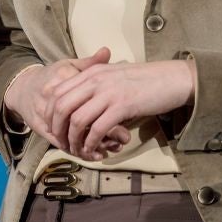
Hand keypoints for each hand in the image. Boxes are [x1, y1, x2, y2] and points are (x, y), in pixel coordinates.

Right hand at [3, 47, 129, 153]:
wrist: (22, 88)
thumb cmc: (51, 76)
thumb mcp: (69, 65)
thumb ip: (90, 63)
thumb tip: (107, 51)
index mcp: (64, 78)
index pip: (92, 98)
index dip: (111, 112)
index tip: (127, 117)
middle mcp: (54, 97)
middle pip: (84, 120)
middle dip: (106, 134)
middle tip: (123, 140)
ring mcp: (46, 114)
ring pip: (73, 135)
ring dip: (93, 145)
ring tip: (110, 149)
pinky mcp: (41, 127)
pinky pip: (61, 142)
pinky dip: (78, 151)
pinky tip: (92, 154)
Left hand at [48, 59, 196, 159]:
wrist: (171, 78)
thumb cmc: (144, 80)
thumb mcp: (114, 75)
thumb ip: (96, 84)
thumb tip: (81, 102)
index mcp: (91, 72)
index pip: (58, 91)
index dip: (50, 112)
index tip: (53, 127)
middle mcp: (95, 80)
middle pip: (62, 106)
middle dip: (57, 128)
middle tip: (61, 142)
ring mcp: (108, 92)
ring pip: (77, 119)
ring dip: (74, 139)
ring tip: (77, 150)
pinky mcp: (122, 106)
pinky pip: (98, 128)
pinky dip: (91, 142)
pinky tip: (94, 150)